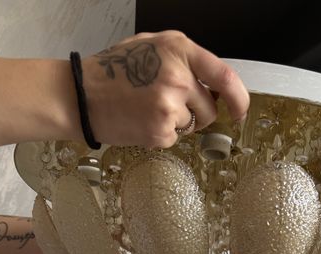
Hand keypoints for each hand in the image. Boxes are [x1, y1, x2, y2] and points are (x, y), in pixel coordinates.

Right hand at [81, 31, 249, 148]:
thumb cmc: (113, 71)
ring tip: (148, 110)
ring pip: (193, 126)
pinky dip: (161, 135)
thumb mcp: (152, 47)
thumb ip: (184, 61)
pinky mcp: (160, 131)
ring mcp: (170, 106)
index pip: (225, 77)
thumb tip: (215, 83)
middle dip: (196, 114)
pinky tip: (141, 121)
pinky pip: (175, 139)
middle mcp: (178, 77)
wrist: (81, 95)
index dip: (239, 98)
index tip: (239, 111)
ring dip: (177, 124)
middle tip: (167, 106)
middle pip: (210, 109)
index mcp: (179, 50)